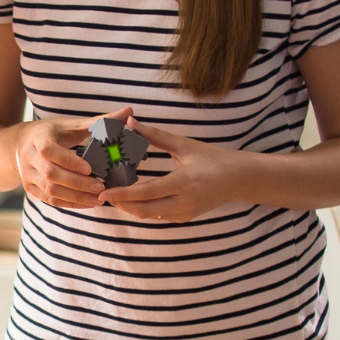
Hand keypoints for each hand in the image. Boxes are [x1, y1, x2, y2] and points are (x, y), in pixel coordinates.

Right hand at [12, 108, 118, 209]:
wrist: (20, 144)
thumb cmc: (51, 132)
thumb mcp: (70, 124)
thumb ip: (99, 121)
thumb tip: (129, 111)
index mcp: (38, 137)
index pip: (50, 151)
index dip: (69, 161)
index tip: (90, 168)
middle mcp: (28, 157)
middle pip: (51, 174)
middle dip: (77, 183)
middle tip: (101, 188)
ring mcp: (28, 175)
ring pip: (51, 190)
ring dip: (76, 197)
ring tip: (99, 198)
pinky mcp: (30, 188)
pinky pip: (50, 200)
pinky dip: (70, 204)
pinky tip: (88, 203)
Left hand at [99, 119, 246, 221]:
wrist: (238, 179)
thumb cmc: (212, 158)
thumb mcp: (184, 145)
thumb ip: (155, 135)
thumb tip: (131, 122)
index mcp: (185, 181)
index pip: (147, 192)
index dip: (123, 193)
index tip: (104, 191)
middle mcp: (185, 202)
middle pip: (144, 210)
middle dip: (120, 203)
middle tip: (102, 192)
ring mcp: (184, 213)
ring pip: (148, 215)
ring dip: (129, 206)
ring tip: (112, 193)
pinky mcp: (184, 218)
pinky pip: (156, 215)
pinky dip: (141, 207)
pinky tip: (130, 197)